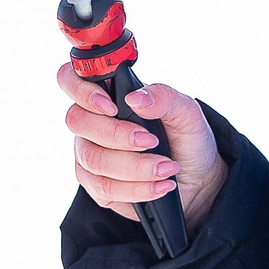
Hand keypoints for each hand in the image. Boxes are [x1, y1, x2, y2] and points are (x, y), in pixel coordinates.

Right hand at [59, 62, 226, 238]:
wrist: (197, 179)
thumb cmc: (186, 139)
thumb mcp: (186, 113)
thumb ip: (164, 97)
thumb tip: (136, 98)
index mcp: (110, 94)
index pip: (70, 79)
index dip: (81, 90)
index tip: (111, 106)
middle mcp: (93, 122)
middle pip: (77, 121)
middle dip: (116, 134)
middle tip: (151, 140)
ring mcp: (90, 153)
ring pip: (92, 159)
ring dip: (134, 166)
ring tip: (166, 167)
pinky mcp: (96, 185)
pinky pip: (104, 188)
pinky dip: (137, 188)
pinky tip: (160, 185)